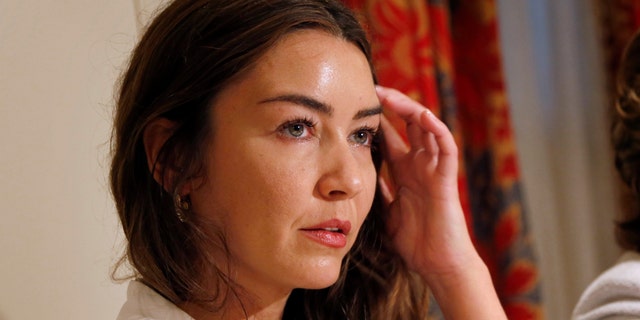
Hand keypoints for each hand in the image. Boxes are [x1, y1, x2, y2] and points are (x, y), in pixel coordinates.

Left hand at [376, 86, 477, 279]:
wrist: (437, 265)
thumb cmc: (416, 242)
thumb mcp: (386, 210)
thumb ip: (378, 190)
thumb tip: (360, 175)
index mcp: (405, 172)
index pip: (390, 137)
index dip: (376, 120)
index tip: (355, 104)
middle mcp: (420, 165)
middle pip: (407, 125)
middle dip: (391, 105)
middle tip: (370, 89)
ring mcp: (434, 170)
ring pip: (426, 128)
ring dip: (409, 108)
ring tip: (388, 94)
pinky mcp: (446, 179)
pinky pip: (446, 148)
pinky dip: (436, 130)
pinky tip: (422, 115)